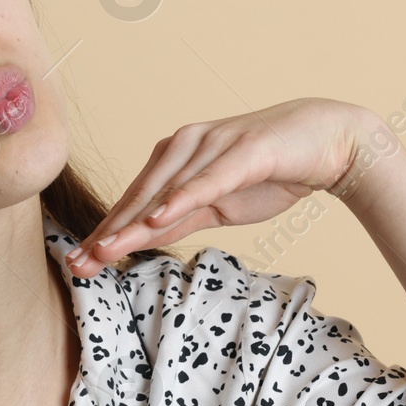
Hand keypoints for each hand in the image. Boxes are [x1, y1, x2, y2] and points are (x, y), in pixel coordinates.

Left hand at [66, 98, 374, 276]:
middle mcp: (185, 145)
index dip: (105, 233)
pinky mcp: (242, 151)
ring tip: (106, 248)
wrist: (328, 142)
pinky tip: (159, 217)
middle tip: (78, 264)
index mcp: (174, 157)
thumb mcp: (218, 206)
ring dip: (134, 221)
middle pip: (139, 197)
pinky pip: (207, 179)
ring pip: (165, 190)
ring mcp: (212, 146)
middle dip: (108, 232)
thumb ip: (181, 220)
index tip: (78, 263)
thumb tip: (143, 239)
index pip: (133, 202)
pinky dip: (182, 198)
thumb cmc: (270, 171)